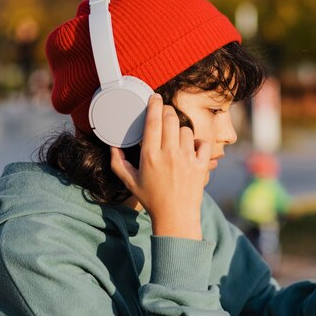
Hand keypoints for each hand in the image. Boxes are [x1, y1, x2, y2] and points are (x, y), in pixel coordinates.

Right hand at [110, 94, 210, 239]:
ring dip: (180, 130)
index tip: (155, 98)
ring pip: (186, 130)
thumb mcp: (130, 182)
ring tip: (175, 138)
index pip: (153, 121)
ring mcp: (187, 159)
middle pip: (171, 119)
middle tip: (164, 112)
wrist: (176, 217)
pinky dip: (198, 143)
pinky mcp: (201, 165)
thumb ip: (118, 162)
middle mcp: (169, 154)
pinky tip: (192, 148)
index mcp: (150, 156)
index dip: (154, 105)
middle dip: (167, 111)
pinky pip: (203, 143)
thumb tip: (112, 146)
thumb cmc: (152, 199)